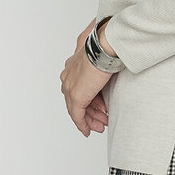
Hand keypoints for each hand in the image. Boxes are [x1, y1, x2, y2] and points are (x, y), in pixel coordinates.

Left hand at [60, 18, 111, 136]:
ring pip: (77, 109)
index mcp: (72, 65)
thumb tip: (104, 53)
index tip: (99, 105)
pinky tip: (88, 130)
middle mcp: (68, 77)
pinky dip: (83, 124)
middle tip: (100, 118)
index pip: (78, 86)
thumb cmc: (105, 43)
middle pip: (76, 100)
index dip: (89, 97)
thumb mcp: (100, 49)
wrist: (105, 45)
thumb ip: (98, 54)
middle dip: (90, 111)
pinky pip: (77, 116)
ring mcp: (71, 87)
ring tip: (100, 125)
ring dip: (90, 119)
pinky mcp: (77, 97)